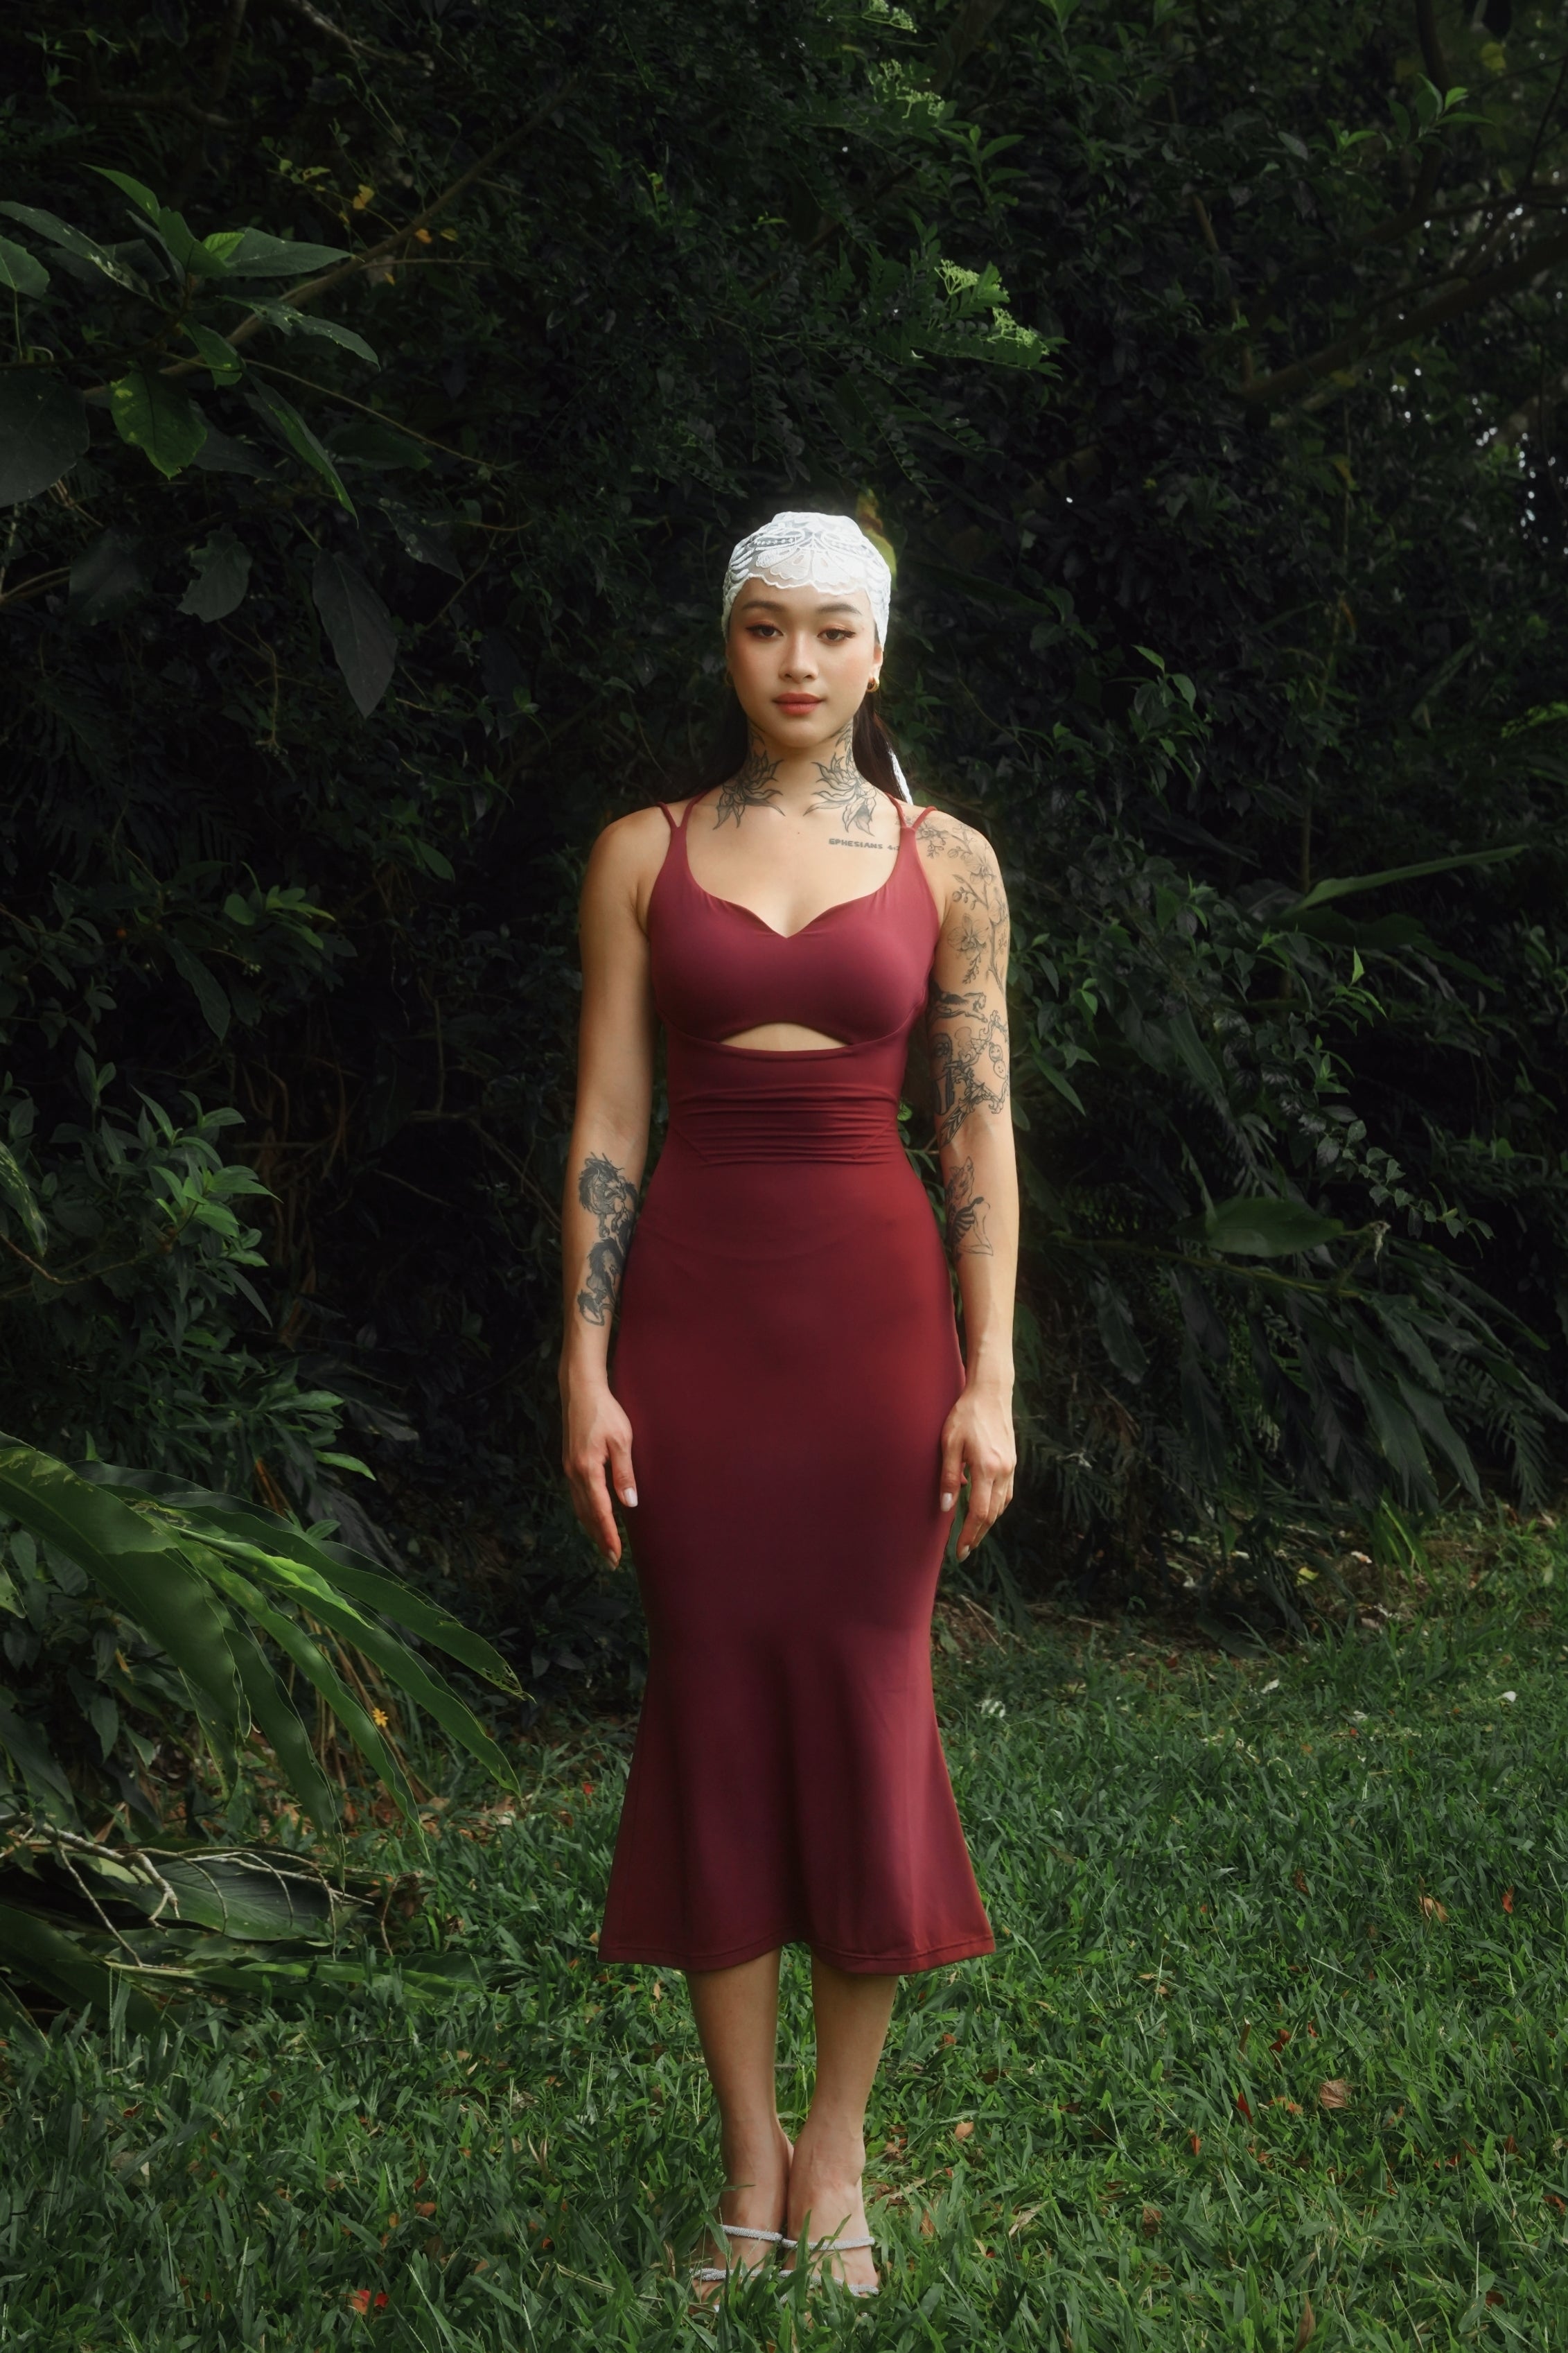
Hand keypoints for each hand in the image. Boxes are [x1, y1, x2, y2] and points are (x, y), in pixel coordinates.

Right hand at [561, 1373, 637, 1564]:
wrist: (579, 1390)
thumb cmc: (605, 1412)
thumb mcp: (622, 1440)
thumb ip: (624, 1473)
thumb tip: (630, 1503)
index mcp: (587, 1470)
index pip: (599, 1512)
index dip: (608, 1535)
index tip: (615, 1555)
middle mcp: (574, 1473)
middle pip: (586, 1514)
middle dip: (599, 1538)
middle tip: (611, 1560)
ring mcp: (568, 1468)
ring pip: (579, 1506)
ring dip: (591, 1527)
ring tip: (604, 1543)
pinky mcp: (569, 1462)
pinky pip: (576, 1495)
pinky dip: (585, 1511)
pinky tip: (593, 1515)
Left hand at [938, 1380, 1014, 1560]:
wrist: (991, 1393)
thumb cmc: (966, 1415)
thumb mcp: (949, 1443)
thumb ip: (949, 1477)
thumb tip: (946, 1507)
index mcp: (987, 1468)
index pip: (980, 1512)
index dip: (969, 1534)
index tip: (959, 1550)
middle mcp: (1004, 1471)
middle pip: (993, 1514)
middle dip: (977, 1535)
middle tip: (963, 1550)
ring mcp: (1011, 1467)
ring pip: (1001, 1506)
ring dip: (987, 1523)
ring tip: (971, 1534)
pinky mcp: (1012, 1462)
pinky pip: (1005, 1493)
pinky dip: (994, 1507)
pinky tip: (982, 1508)